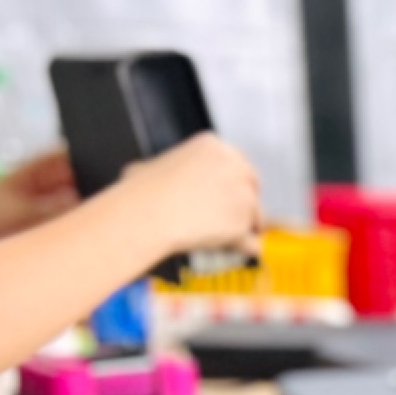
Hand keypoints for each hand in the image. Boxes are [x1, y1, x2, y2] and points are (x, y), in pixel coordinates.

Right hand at [116, 133, 259, 256]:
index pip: (238, 165)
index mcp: (214, 146)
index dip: (234, 184)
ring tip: (213, 234)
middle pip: (252, 187)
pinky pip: (251, 240)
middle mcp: (234, 166)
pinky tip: (222, 247)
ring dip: (240, 227)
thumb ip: (177, 170)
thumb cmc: (142, 194)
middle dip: (244, 204)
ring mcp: (243, 193)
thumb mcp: (155, 166)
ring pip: (253, 215)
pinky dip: (240, 247)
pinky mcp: (244, 221)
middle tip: (227, 218)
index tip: (229, 196)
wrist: (143, 216)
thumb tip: (172, 179)